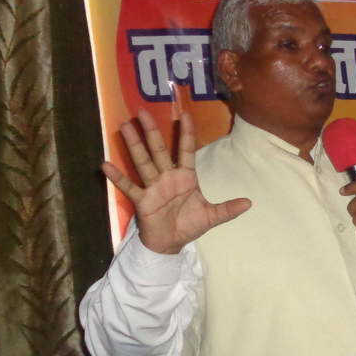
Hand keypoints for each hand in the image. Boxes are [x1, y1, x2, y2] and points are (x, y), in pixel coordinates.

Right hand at [103, 109, 249, 254]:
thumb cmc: (189, 225)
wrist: (172, 244)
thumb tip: (249, 203)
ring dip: (134, 145)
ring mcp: (153, 187)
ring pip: (143, 162)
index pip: (186, 150)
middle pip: (159, 150)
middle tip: (142, 111)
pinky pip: (129, 187)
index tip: (185, 114)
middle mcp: (167, 177)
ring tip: (124, 127)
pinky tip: (106, 164)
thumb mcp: (212, 217)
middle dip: (152, 131)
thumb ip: (228, 209)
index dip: (186, 134)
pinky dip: (118, 177)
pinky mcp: (142, 200)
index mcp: (185, 177)